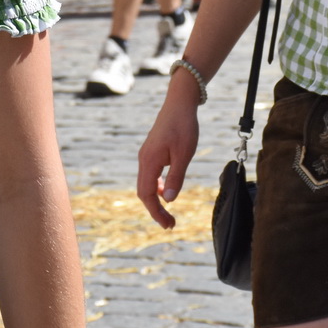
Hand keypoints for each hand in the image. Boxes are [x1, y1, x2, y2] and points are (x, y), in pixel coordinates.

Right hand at [137, 87, 201, 228]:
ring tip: (168, 213)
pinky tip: (166, 191)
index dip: (156, 212)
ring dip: (155, 200)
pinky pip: (149, 175)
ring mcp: (146, 155)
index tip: (168, 225)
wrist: (179, 103)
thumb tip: (169, 201)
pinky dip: (156, 188)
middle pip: (143, 192)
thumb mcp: (184, 154)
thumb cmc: (184, 127)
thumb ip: (175, 178)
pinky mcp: (151, 152)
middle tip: (170, 224)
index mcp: (149, 161)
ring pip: (145, 184)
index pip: (147, 194)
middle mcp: (144, 159)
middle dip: (155, 210)